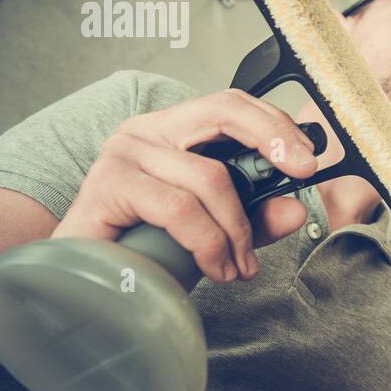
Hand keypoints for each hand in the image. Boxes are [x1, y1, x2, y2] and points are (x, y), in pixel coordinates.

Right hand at [52, 88, 318, 283]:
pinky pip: (180, 208)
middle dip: (273, 140)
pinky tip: (214, 269)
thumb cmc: (142, 251)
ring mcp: (124, 153)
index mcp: (171, 132)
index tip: (311, 157)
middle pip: (224, 112)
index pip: (231, 105)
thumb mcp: (212, 230)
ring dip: (236, 231)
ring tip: (238, 267)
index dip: (276, 123)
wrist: (79, 285)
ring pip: (209, 178)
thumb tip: (296, 208)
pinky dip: (208, 243)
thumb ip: (253, 218)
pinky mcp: (108, 184)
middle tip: (302, 176)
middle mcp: (146, 131)